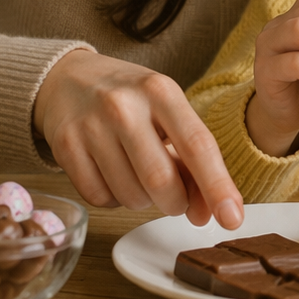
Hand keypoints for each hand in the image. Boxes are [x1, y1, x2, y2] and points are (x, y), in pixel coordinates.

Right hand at [33, 49, 242, 227]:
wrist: (70, 78)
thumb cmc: (131, 100)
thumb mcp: (167, 113)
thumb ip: (191, 160)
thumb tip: (207, 214)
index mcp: (161, 91)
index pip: (197, 145)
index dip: (217, 186)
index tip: (232, 219)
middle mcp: (125, 105)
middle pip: (161, 180)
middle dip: (175, 202)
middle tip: (175, 198)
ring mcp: (91, 125)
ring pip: (130, 196)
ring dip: (143, 200)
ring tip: (137, 173)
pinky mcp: (65, 146)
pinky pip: (99, 198)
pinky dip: (113, 198)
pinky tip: (112, 174)